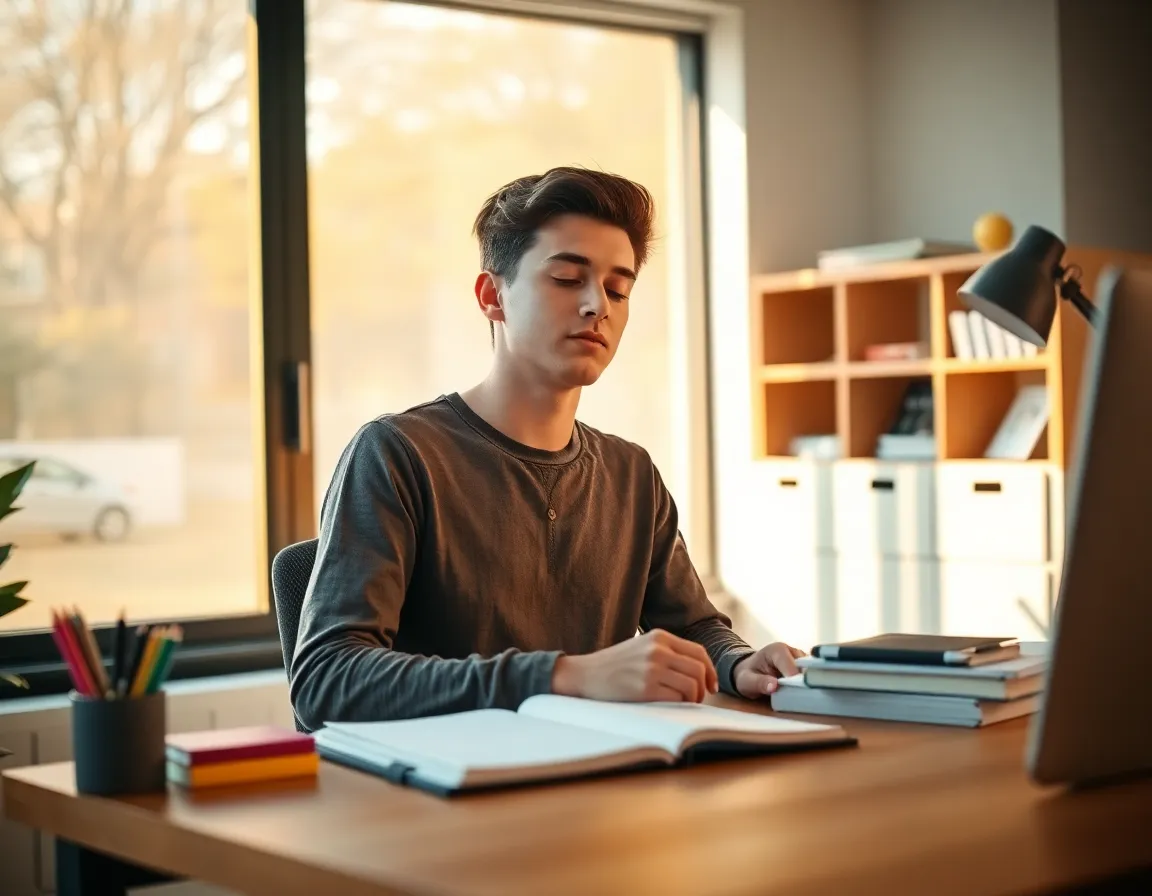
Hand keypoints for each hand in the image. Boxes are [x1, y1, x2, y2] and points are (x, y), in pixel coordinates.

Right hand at [551, 629, 718, 702]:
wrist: (585, 674)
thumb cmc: (615, 665)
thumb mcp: (642, 647)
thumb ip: (667, 652)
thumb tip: (699, 670)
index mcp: (660, 637)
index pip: (699, 652)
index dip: (710, 671)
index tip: (710, 686)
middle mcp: (658, 650)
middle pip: (699, 669)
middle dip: (703, 688)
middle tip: (696, 699)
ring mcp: (652, 668)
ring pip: (692, 685)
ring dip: (692, 698)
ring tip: (682, 703)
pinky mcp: (645, 688)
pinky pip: (677, 698)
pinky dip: (679, 704)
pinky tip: (669, 706)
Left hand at [731, 642, 806, 698]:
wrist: (749, 672)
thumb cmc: (747, 675)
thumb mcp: (747, 681)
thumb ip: (759, 683)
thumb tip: (774, 686)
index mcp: (777, 650)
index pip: (791, 664)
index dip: (794, 678)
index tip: (795, 692)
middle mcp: (791, 651)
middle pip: (805, 667)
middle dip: (803, 682)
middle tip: (801, 697)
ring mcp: (799, 659)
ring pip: (811, 672)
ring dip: (808, 684)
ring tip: (804, 696)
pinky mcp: (804, 667)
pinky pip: (811, 676)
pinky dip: (809, 684)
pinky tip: (805, 693)